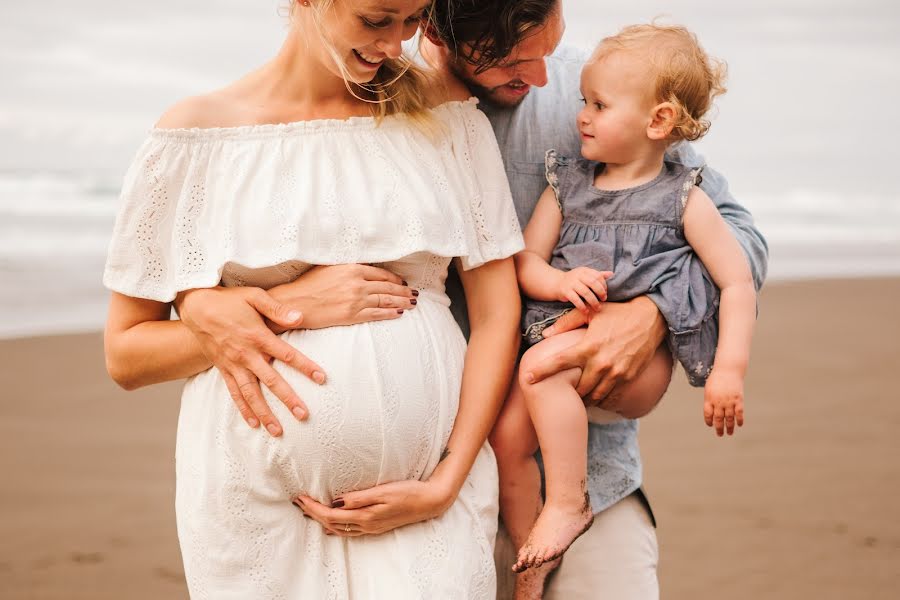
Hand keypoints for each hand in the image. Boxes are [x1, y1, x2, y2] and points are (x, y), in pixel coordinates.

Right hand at [175, 286, 325, 435]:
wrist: (197, 306)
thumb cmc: (229, 299)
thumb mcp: (254, 296)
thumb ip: (277, 309)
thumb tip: (299, 317)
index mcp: (258, 336)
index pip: (287, 355)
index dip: (306, 367)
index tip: (322, 378)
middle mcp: (246, 354)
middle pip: (271, 381)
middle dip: (288, 399)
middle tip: (303, 415)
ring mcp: (233, 364)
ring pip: (251, 394)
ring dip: (265, 413)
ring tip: (278, 431)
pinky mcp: (223, 369)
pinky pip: (234, 393)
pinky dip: (243, 409)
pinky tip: (253, 423)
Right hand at [268, 264, 417, 330]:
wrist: (294, 303)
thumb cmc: (308, 284)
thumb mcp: (329, 267)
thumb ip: (348, 267)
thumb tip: (364, 267)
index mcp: (352, 268)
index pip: (381, 273)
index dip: (395, 278)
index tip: (403, 282)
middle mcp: (356, 283)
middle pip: (387, 287)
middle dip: (403, 291)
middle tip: (414, 294)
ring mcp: (355, 300)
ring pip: (385, 300)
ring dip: (402, 302)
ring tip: (412, 303)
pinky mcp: (351, 315)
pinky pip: (376, 314)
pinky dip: (389, 314)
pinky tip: (398, 313)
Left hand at [293, 479, 453, 536]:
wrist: (430, 502)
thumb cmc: (409, 492)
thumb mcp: (383, 490)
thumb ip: (359, 497)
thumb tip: (336, 502)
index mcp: (366, 516)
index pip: (331, 515)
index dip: (313, 507)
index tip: (301, 497)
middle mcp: (366, 525)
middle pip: (331, 524)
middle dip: (313, 513)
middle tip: (298, 502)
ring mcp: (372, 528)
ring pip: (339, 529)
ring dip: (322, 521)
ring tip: (309, 511)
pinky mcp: (377, 526)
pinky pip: (349, 530)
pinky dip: (336, 526)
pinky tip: (332, 522)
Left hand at [526, 296, 666, 405]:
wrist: (651, 319)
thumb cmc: (618, 313)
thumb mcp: (591, 313)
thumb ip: (566, 323)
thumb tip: (545, 335)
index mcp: (588, 346)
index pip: (559, 362)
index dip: (541, 371)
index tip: (527, 378)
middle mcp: (601, 363)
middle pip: (577, 388)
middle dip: (567, 392)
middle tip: (558, 392)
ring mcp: (616, 373)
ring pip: (593, 396)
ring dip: (583, 399)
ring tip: (576, 398)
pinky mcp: (628, 378)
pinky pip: (610, 397)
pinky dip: (600, 399)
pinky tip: (594, 396)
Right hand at [555, 267, 612, 312]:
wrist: (557, 284)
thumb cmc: (575, 281)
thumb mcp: (585, 276)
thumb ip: (598, 275)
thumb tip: (611, 274)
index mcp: (584, 271)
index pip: (598, 276)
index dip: (604, 285)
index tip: (605, 293)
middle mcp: (578, 275)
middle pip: (593, 283)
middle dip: (600, 292)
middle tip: (604, 299)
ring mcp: (571, 283)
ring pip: (585, 292)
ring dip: (593, 301)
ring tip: (597, 308)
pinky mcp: (565, 291)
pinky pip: (576, 299)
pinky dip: (582, 306)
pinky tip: (586, 311)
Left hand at [703, 368, 744, 435]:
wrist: (728, 370)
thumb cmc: (717, 379)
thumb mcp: (709, 389)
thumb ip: (710, 400)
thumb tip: (711, 412)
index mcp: (709, 399)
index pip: (708, 414)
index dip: (709, 421)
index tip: (711, 425)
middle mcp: (718, 402)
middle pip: (718, 419)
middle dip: (719, 428)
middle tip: (720, 434)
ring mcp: (729, 401)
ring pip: (729, 418)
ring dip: (729, 427)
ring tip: (730, 433)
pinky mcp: (738, 399)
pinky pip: (739, 413)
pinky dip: (739, 420)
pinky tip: (739, 425)